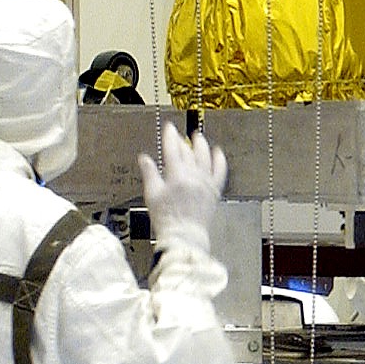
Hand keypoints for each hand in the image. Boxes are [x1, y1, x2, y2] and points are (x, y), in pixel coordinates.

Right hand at [141, 122, 227, 257]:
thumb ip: (149, 173)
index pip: (173, 149)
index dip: (170, 136)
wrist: (184, 236)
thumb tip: (144, 158)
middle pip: (188, 152)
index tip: (169, 127)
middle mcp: (193, 177)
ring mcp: (206, 183)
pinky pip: (220, 171)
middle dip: (182, 140)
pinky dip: (219, 160)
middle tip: (179, 133)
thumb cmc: (166, 219)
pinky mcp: (214, 191)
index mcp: (176, 176)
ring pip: (205, 158)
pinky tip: (217, 152)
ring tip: (198, 137)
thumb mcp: (152, 195)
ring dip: (201, 145)